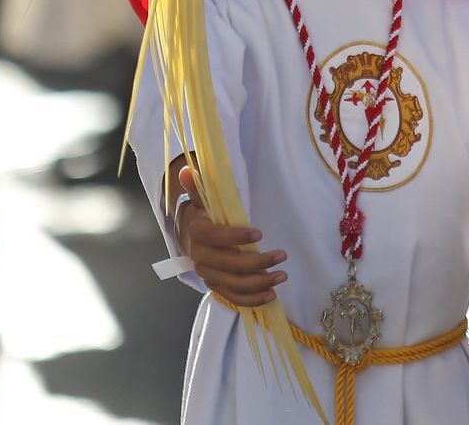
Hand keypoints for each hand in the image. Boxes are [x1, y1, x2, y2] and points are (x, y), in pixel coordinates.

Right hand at [177, 167, 287, 306]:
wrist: (191, 238)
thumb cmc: (204, 216)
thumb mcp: (202, 199)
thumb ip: (198, 186)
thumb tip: (186, 169)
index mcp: (198, 233)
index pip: (216, 237)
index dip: (236, 237)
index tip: (260, 234)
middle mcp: (200, 258)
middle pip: (229, 265)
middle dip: (258, 263)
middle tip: (282, 256)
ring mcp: (208, 275)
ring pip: (234, 285)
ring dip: (259, 283)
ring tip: (282, 275)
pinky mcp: (217, 287)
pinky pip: (234, 298)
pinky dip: (252, 300)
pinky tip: (271, 294)